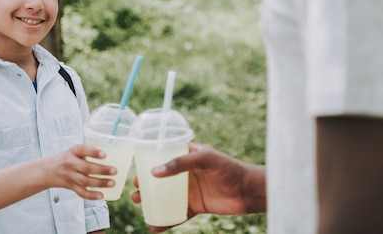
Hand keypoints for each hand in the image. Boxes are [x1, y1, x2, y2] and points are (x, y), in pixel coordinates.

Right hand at [43, 144, 116, 199]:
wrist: (47, 170)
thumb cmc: (67, 158)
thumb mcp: (73, 151)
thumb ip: (88, 152)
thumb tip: (112, 154)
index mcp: (72, 151)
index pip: (82, 150)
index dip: (93, 152)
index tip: (104, 154)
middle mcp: (70, 163)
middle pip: (86, 168)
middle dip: (102, 170)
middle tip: (115, 171)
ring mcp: (70, 176)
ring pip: (85, 181)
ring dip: (100, 183)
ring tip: (113, 183)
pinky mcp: (70, 186)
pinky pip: (81, 192)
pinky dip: (91, 195)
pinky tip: (101, 195)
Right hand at [131, 143, 265, 232]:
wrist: (248, 191)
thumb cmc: (229, 168)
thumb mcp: (205, 159)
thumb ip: (180, 164)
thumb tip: (153, 172)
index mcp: (188, 156)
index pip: (164, 156)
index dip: (149, 163)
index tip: (135, 171)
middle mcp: (187, 173)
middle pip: (162, 179)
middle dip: (146, 186)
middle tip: (134, 192)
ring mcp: (191, 190)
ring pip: (167, 197)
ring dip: (153, 203)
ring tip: (141, 207)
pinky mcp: (196, 206)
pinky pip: (177, 214)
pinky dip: (166, 221)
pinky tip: (155, 227)